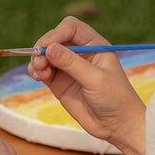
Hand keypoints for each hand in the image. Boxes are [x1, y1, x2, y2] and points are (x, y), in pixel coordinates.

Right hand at [29, 16, 145, 154]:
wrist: (117, 127)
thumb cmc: (115, 99)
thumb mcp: (95, 79)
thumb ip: (72, 63)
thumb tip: (49, 48)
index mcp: (93, 44)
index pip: (70, 27)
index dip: (57, 34)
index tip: (48, 47)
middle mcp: (79, 52)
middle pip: (55, 38)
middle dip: (44, 47)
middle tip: (39, 61)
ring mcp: (68, 66)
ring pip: (46, 54)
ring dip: (38, 59)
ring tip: (38, 72)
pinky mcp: (59, 81)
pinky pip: (42, 70)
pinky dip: (36, 70)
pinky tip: (37, 77)